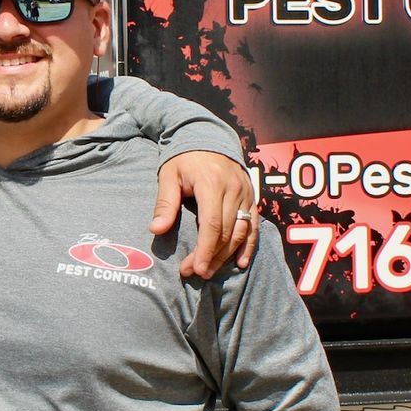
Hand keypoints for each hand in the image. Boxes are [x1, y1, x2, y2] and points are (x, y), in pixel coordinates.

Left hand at [152, 151, 257, 279]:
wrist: (207, 137)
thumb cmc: (184, 159)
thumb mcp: (169, 176)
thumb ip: (165, 203)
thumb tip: (156, 230)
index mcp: (212, 183)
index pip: (212, 225)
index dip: (204, 250)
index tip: (194, 269)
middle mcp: (233, 189)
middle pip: (226, 232)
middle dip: (212, 257)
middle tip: (195, 273)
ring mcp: (246, 193)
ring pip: (241, 232)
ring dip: (227, 255)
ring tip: (210, 271)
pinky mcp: (252, 197)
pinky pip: (253, 226)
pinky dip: (248, 246)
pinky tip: (240, 263)